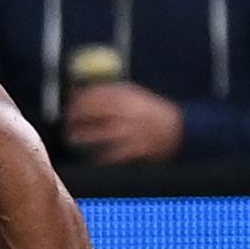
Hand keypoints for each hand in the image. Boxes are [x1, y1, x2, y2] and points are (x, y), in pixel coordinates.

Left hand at [65, 82, 182, 163]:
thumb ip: (109, 92)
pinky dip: (101, 157)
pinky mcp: (139, 149)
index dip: (80, 99)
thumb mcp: (134, 95)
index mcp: (130, 96)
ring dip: (84, 136)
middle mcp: (131, 112)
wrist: (181, 130)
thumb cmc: (151, 111)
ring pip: (103, 133)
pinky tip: (91, 157)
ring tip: (73, 137)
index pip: (98, 94)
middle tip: (68, 121)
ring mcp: (135, 131)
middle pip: (97, 111)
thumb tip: (79, 91)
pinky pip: (115, 154)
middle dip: (77, 116)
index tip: (70, 103)